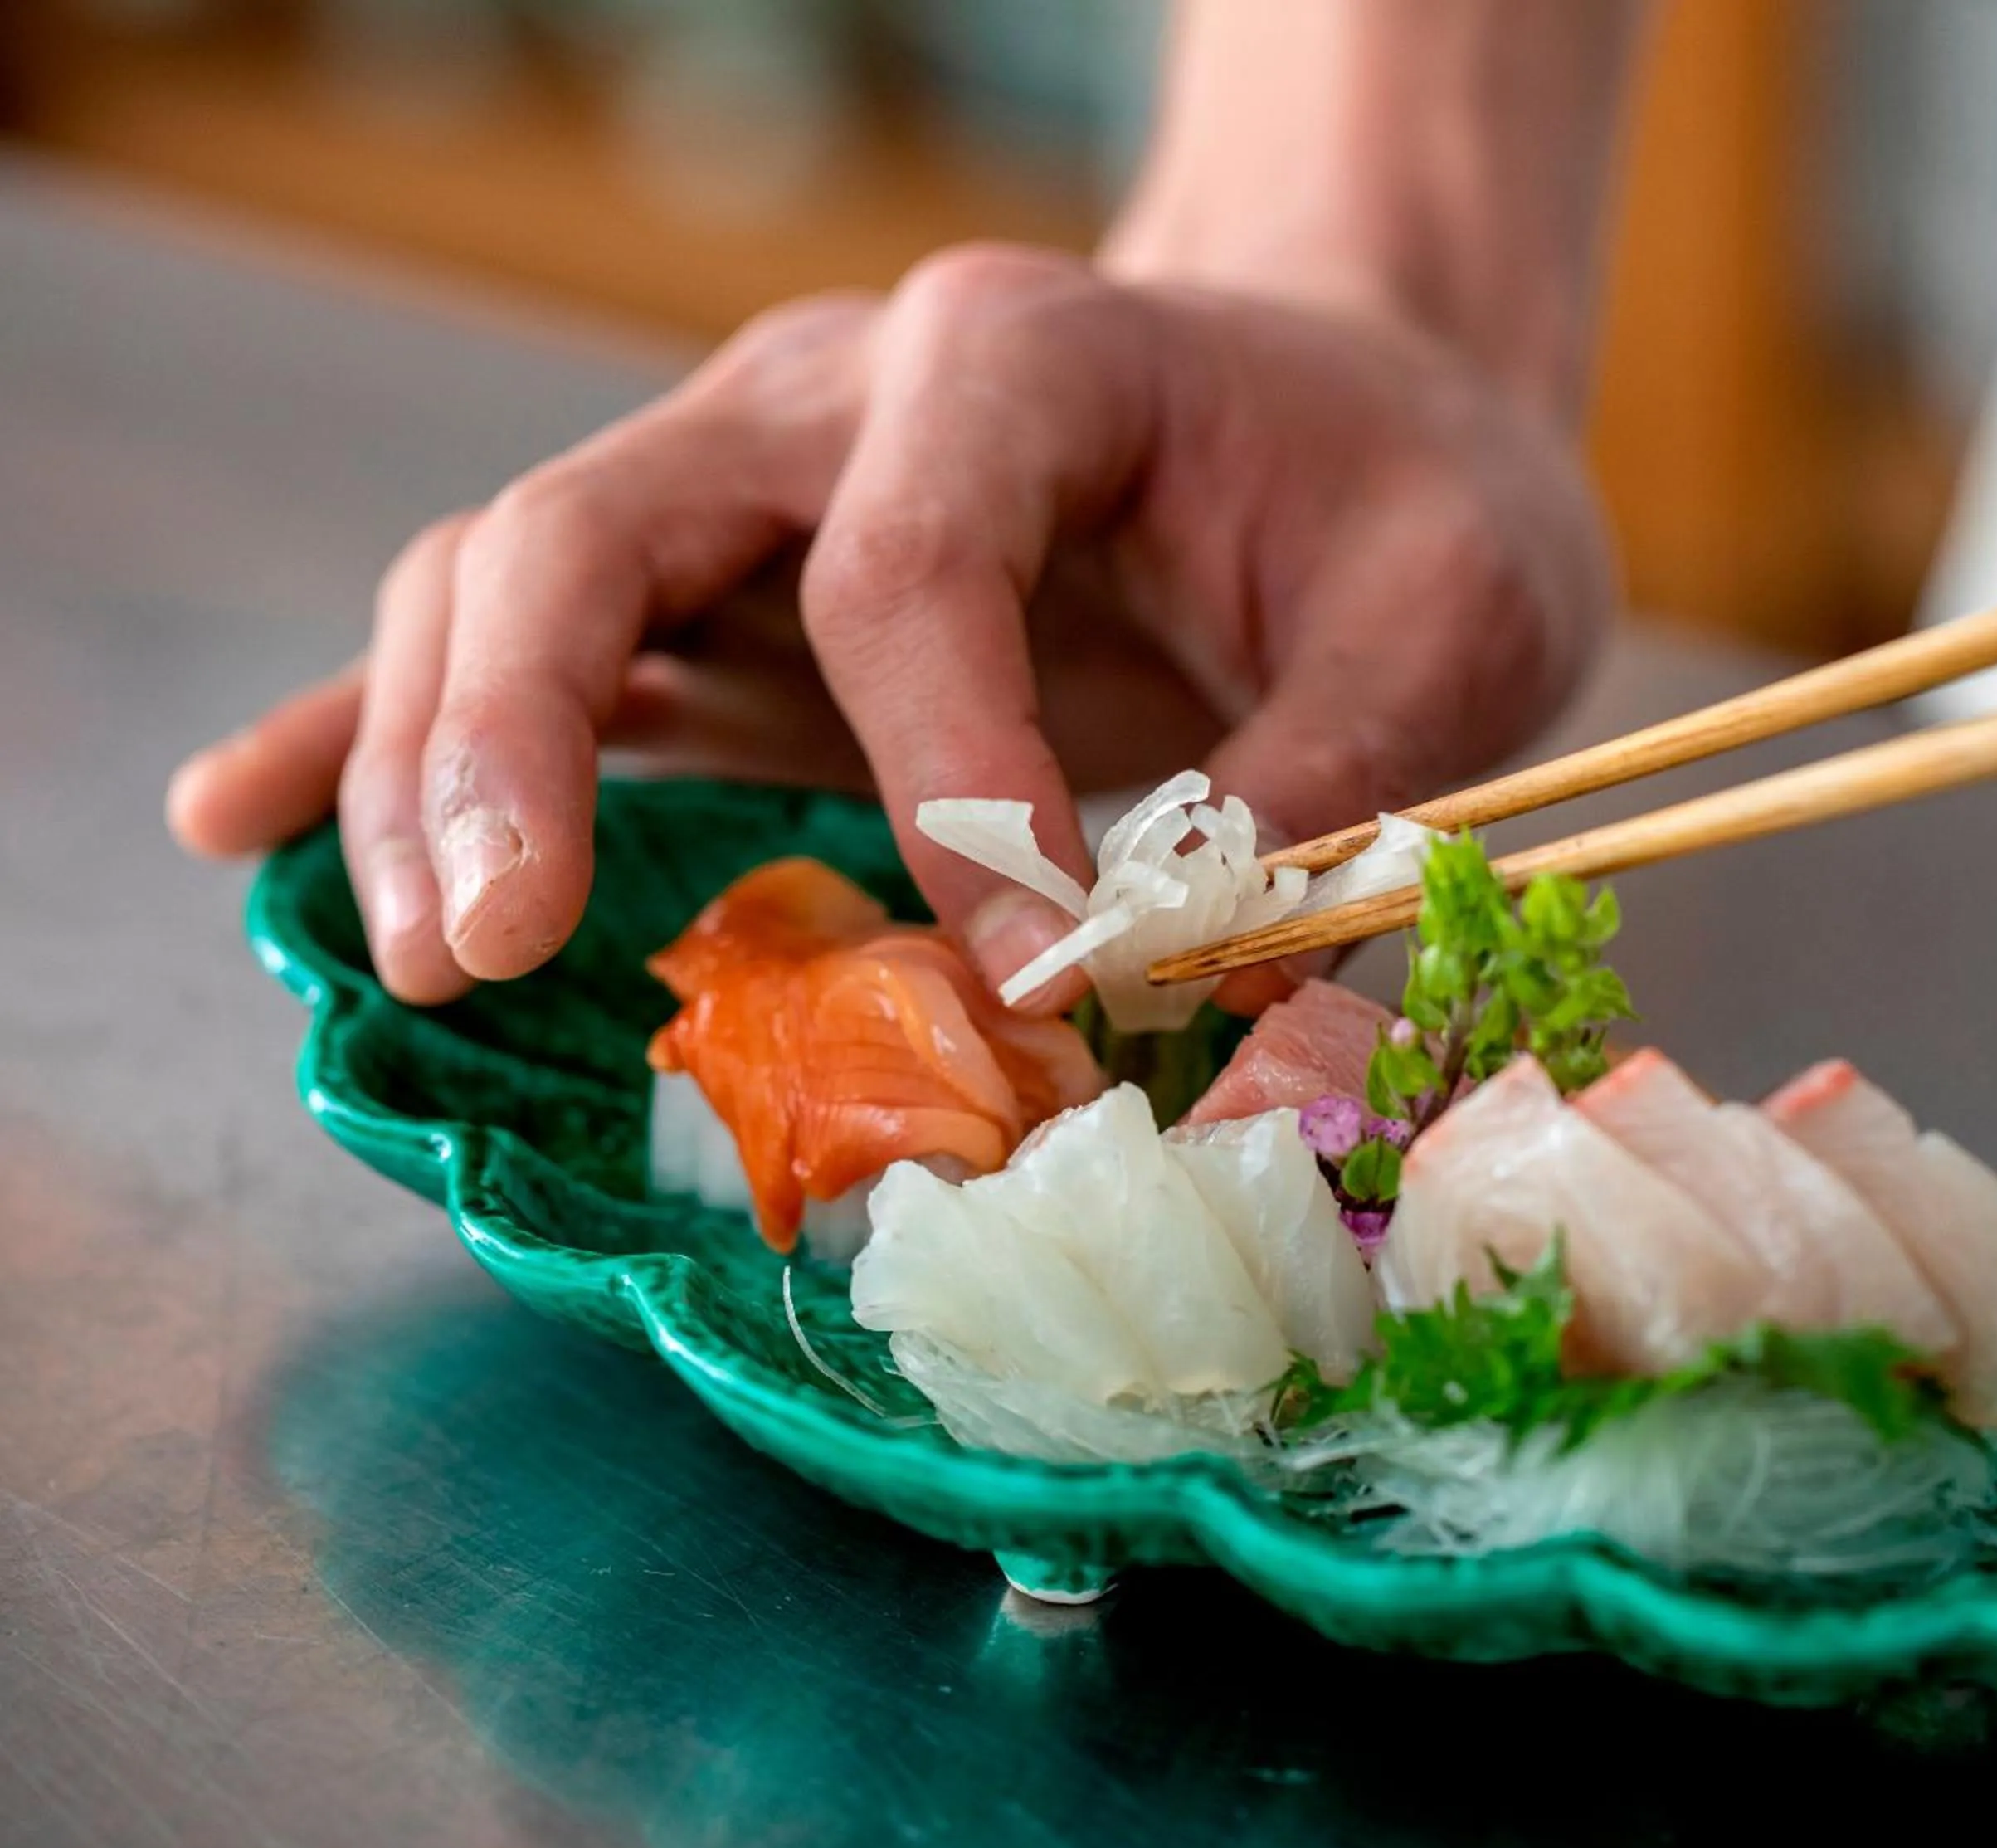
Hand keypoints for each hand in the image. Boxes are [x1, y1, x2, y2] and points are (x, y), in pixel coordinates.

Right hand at [166, 251, 1612, 1007]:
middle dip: (523, 740)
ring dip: (430, 767)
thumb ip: (1344, 804)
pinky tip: (247, 823)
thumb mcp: (1455, 619)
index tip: (1024, 987)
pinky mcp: (721, 601)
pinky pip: (515, 645)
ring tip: (425, 963)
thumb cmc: (1400, 505)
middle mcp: (832, 402)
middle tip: (501, 948)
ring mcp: (746, 493)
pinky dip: (383, 736)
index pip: (911, 570)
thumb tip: (1206, 1046)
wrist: (1348, 416)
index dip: (943, 786)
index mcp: (1019, 358)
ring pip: (509, 585)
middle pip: (594, 527)